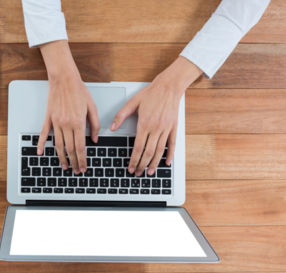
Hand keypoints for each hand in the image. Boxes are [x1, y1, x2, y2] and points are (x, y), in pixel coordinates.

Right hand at [36, 41, 99, 173]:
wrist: (64, 79)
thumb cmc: (79, 90)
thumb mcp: (92, 107)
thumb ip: (94, 125)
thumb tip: (95, 139)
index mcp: (78, 123)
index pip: (81, 146)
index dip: (82, 159)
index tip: (83, 166)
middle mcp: (66, 124)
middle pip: (70, 149)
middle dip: (74, 162)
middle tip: (76, 170)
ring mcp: (56, 122)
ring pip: (58, 145)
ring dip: (62, 157)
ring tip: (64, 166)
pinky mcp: (49, 119)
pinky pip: (44, 134)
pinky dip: (41, 144)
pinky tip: (40, 152)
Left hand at [110, 57, 202, 175]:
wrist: (169, 86)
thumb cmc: (150, 93)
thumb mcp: (132, 102)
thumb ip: (121, 116)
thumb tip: (112, 127)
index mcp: (145, 124)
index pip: (138, 147)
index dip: (133, 159)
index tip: (130, 167)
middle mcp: (156, 128)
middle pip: (148, 152)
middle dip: (142, 165)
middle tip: (137, 173)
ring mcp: (166, 129)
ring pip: (160, 151)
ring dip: (154, 163)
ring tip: (150, 172)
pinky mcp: (173, 127)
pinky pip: (172, 144)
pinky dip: (169, 155)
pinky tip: (166, 162)